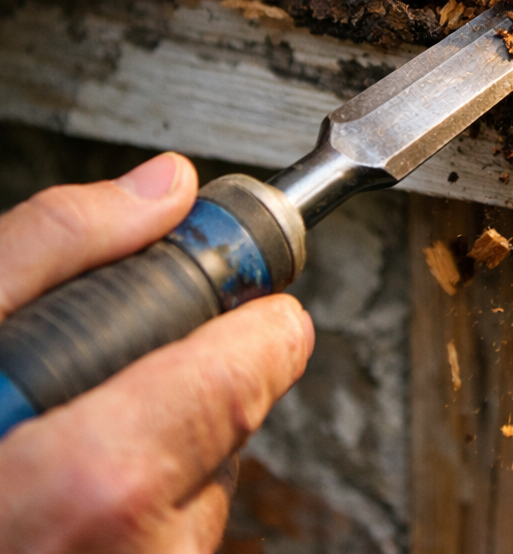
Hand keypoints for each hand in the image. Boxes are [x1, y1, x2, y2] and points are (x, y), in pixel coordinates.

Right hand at [0, 153, 313, 552]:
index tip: (225, 290)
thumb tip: (165, 186)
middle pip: (239, 408)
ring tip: (50, 450)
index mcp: (99, 476)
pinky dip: (128, 504)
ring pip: (204, 474)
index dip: (245, 305)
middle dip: (179, 374)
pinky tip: (53, 504)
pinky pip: (168, 530)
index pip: (269, 351)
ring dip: (150, 445)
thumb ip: (56, 246)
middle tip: (94, 374)